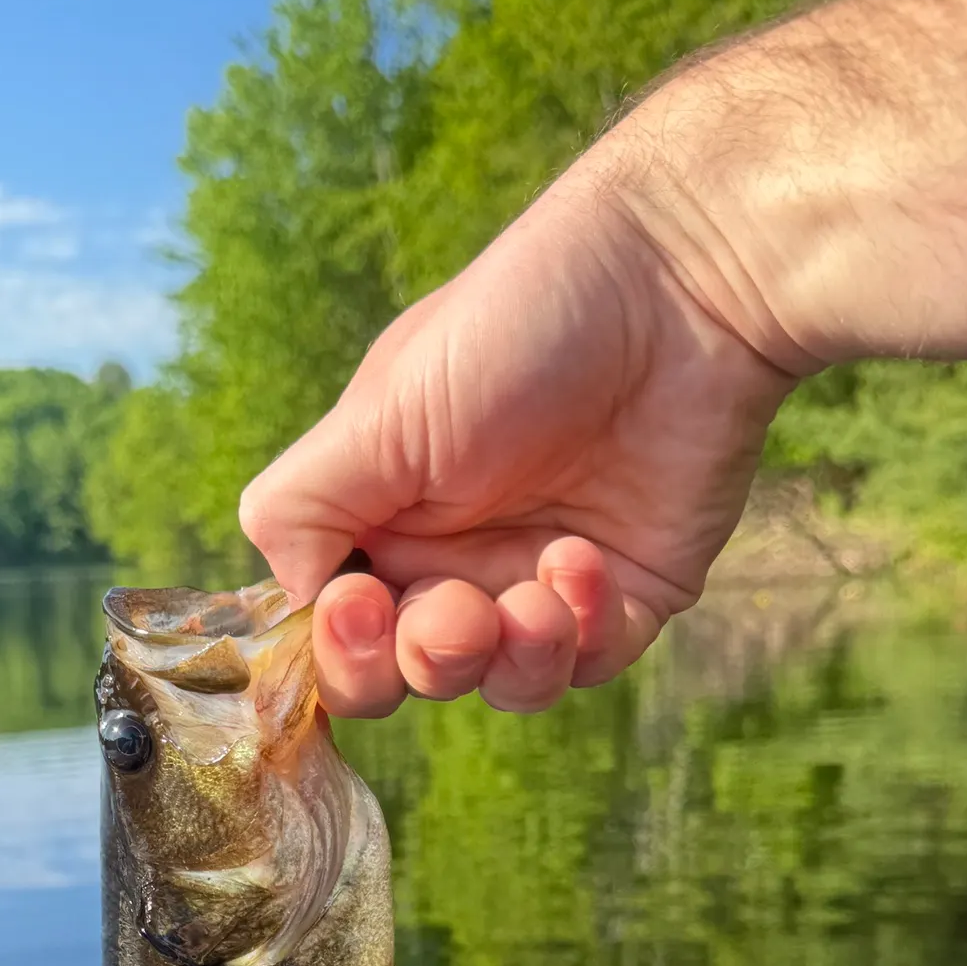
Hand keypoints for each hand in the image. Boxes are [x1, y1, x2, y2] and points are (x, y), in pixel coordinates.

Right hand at [238, 160, 798, 716]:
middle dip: (426, 659)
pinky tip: (586, 561)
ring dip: (510, 659)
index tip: (359, 606)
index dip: (340, 651)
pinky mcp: (629, 590)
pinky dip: (583, 631)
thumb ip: (301, 508)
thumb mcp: (380, 412)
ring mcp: (542, 579)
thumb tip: (286, 598)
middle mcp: (457, 557)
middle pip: (413, 675)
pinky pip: (592, 662)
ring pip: (503, 683)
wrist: (679, 282)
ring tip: (536, 599)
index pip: (337, 632)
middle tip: (457, 614)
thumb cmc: (517, 322)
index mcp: (384, 516)